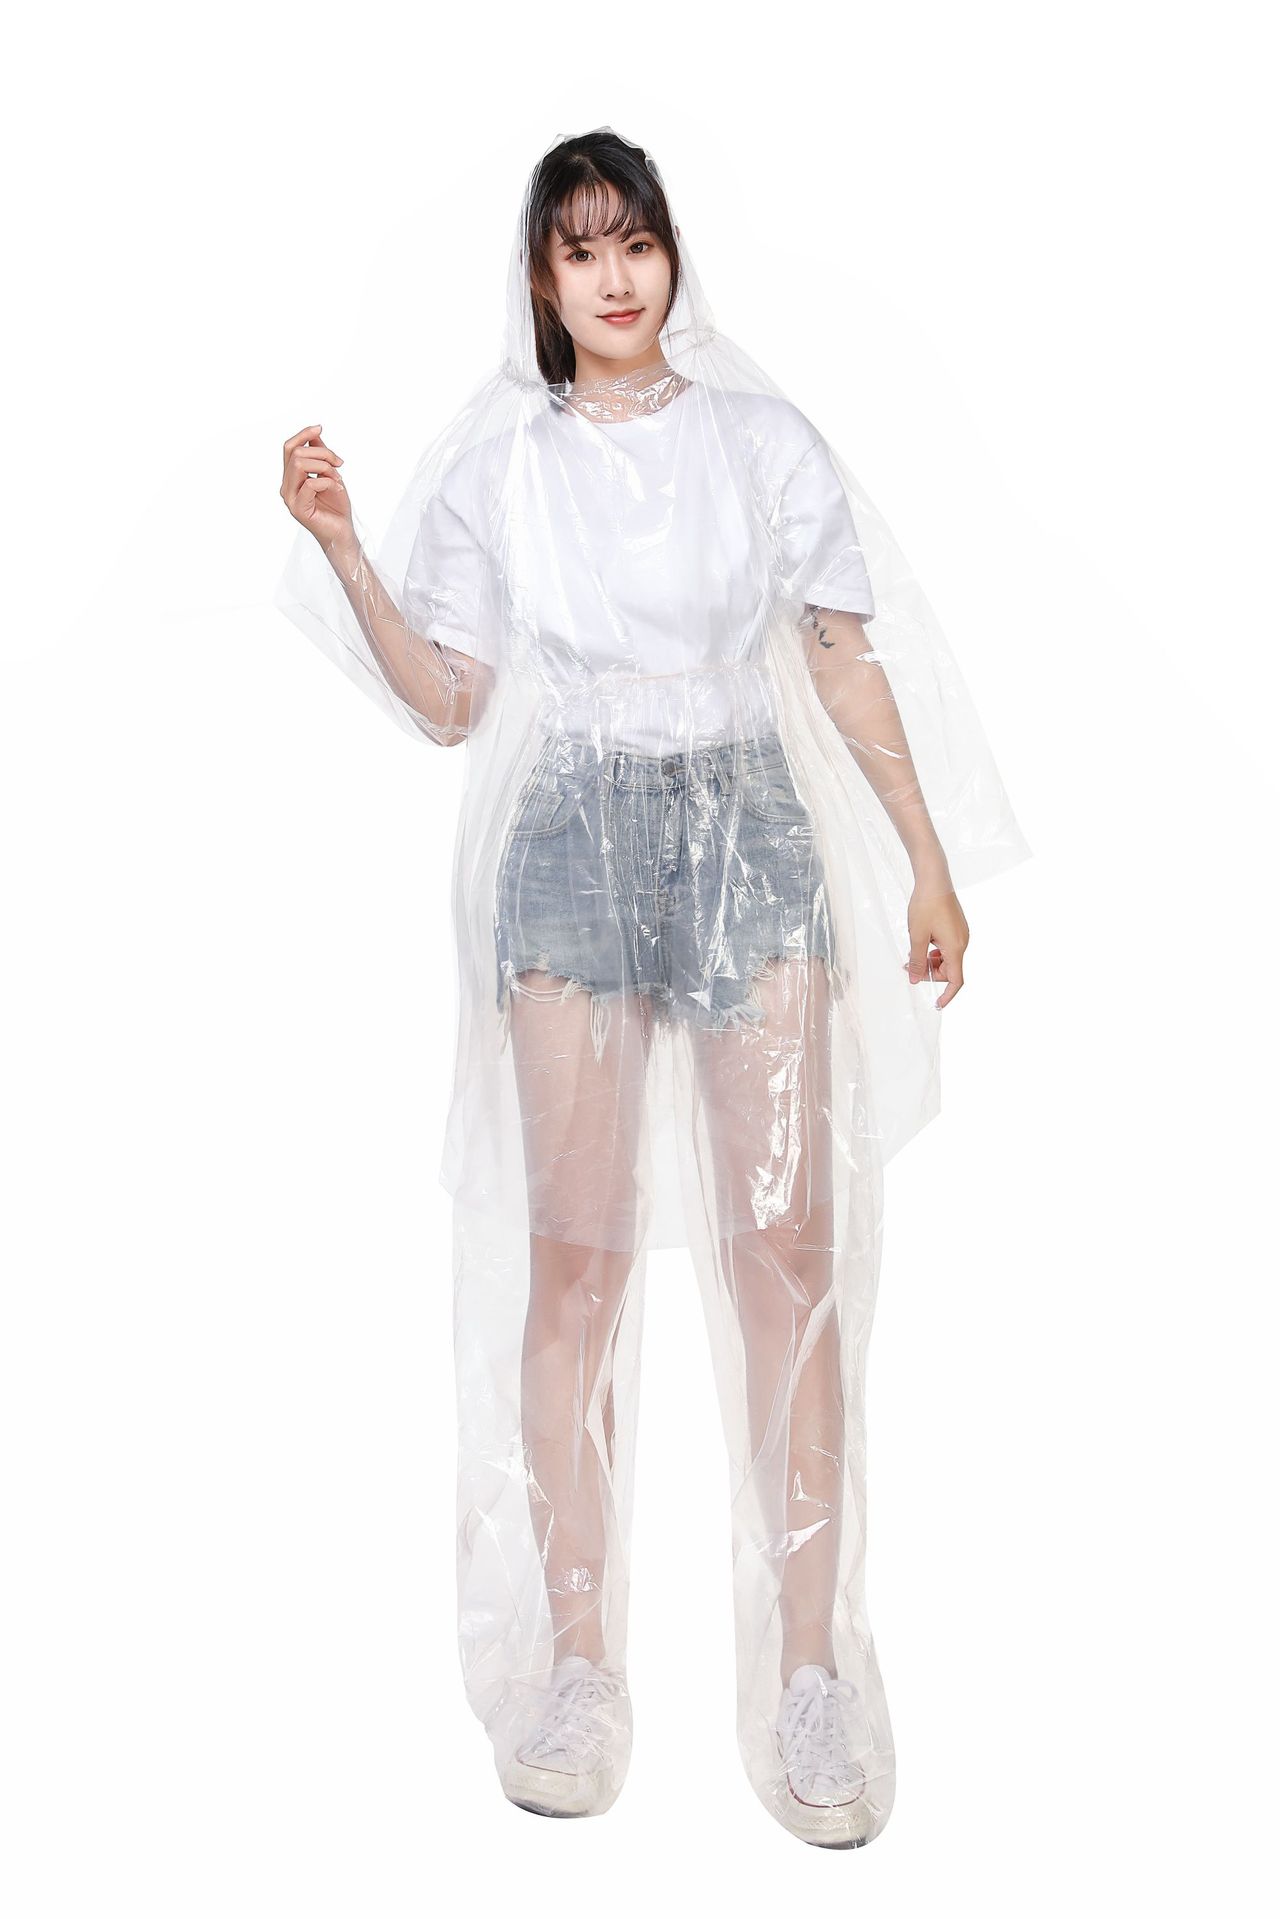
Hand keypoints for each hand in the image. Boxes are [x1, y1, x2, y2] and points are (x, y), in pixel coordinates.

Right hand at [280, 423, 353, 552]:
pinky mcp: (298, 509)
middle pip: (295, 453)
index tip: (320, 428)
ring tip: (337, 478)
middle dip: (322, 453)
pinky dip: (328, 482)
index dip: (303, 434)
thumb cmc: (336, 506)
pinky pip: (310, 483)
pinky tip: (337, 489)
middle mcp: (286, 486)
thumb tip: (315, 433)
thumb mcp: (330, 473)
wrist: (342, 531)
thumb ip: (319, 455)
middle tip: (339, 463)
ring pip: (299, 464)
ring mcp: (290, 498)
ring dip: (324, 466)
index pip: (289, 448)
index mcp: (291, 477)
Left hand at [905, 880, 968, 1007]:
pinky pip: (948, 947)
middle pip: (949, 970)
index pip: (956, 980)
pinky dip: (935, 951)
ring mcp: (961, 934)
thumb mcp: (917, 936)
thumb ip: (918, 961)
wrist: (934, 879)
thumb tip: (916, 980)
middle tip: (909, 967)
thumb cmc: (925, 905)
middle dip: (931, 973)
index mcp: (955, 947)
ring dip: (931, 961)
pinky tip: (922, 942)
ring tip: (913, 953)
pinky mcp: (957, 927)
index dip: (947, 995)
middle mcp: (963, 942)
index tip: (937, 1004)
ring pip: (948, 958)